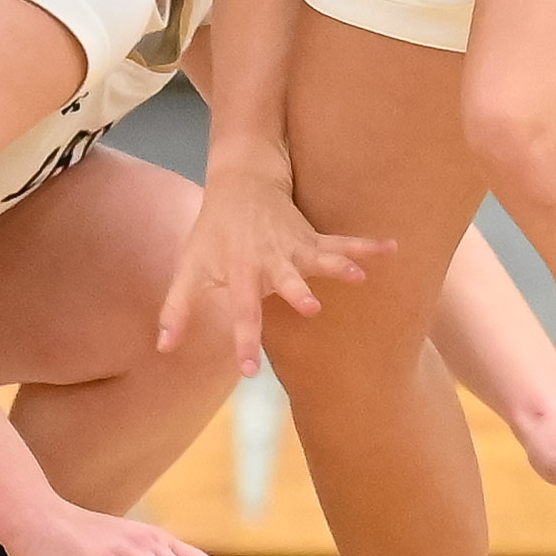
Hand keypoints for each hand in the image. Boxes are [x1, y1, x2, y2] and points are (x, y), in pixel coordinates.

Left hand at [166, 157, 387, 378]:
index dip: (244, 340)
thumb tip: (162, 348)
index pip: (241, 310)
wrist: (239, 182)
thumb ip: (177, 310)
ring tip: (360, 276)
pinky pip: (342, 240)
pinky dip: (367, 245)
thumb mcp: (189, 268)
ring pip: (320, 256)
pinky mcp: (312, 236)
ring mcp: (294, 245)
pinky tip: (392, 248)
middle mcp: (270, 259)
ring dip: (340, 265)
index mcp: (240, 271)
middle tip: (311, 309)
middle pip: (285, 279)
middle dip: (298, 293)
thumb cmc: (212, 233)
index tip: (249, 372)